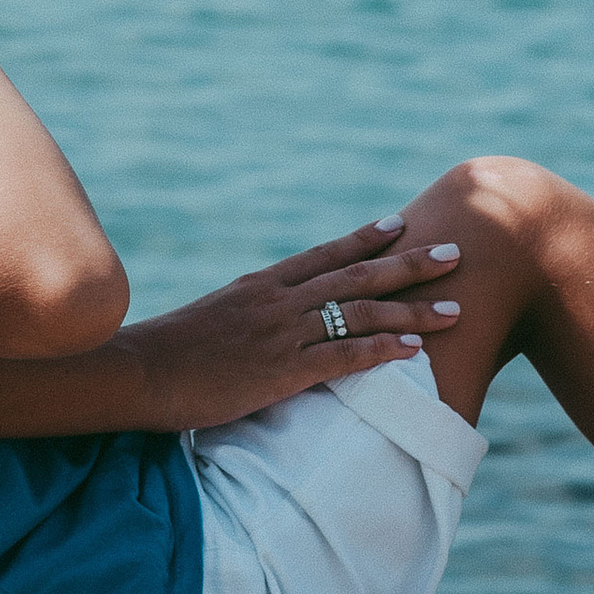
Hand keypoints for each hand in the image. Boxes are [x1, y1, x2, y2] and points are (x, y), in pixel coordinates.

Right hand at [119, 217, 462, 431]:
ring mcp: (283, 333)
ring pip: (361, 313)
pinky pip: (343, 356)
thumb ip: (250, 313)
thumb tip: (269, 318)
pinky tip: (413, 351)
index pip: (324, 254)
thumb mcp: (215, 318)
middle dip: (410, 264)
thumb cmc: (172, 351)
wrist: (140, 370)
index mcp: (262, 284)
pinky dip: (381, 351)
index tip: (400, 222)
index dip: (365, 239)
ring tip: (454, 308)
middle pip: (357, 276)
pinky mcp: (283, 370)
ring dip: (412, 310)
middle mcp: (279, 300)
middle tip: (454, 252)